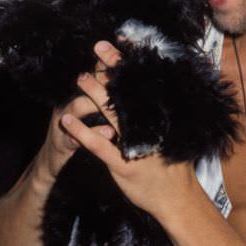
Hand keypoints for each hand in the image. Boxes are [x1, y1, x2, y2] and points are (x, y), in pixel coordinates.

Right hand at [34, 45, 116, 184]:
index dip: (107, 62)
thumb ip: (102, 97)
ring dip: (96, 104)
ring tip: (115, 105)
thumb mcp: (87, 113)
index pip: (92, 73)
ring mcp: (62, 121)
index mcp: (76, 94)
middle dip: (102, 78)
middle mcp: (67, 102)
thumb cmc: (75, 133)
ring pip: (77, 107)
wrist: (50, 159)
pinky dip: (94, 134)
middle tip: (122, 75)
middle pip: (83, 84)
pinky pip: (76, 136)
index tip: (125, 54)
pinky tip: (110, 133)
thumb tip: (124, 82)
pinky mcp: (62, 142)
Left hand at [62, 41, 197, 219]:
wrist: (177, 199)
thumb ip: (158, 116)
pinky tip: (67, 121)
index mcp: (160, 118)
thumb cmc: (173, 167)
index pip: (143, 85)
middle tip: (97, 50)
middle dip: (111, 69)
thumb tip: (147, 93)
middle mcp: (149, 127)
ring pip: (111, 113)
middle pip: (127, 92)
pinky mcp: (122, 164)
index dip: (128, 64)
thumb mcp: (172, 136)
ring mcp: (135, 145)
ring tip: (79, 78)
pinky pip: (98, 145)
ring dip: (94, 94)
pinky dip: (81, 132)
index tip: (117, 46)